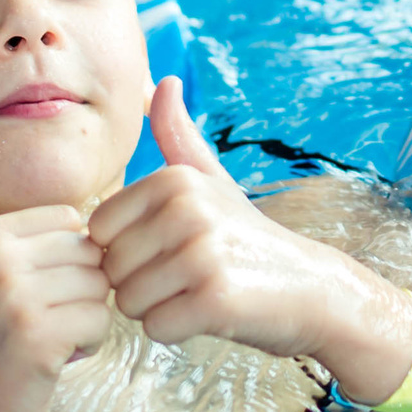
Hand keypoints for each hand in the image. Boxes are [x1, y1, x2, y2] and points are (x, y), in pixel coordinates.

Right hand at [0, 177, 111, 411]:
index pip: (71, 222)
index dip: (67, 261)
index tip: (35, 291)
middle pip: (90, 253)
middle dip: (81, 292)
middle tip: (44, 322)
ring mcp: (14, 297)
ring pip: (100, 287)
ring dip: (86, 320)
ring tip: (49, 339)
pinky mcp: (37, 335)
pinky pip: (100, 321)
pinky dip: (89, 345)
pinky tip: (56, 359)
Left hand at [88, 78, 411, 401]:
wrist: (312, 289)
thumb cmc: (247, 239)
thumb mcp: (213, 180)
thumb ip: (178, 135)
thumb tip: (161, 80)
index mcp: (172, 179)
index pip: (99, 231)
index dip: (126, 251)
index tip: (169, 249)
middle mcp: (186, 209)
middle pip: (110, 269)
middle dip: (141, 284)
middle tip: (188, 276)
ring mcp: (202, 253)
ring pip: (128, 302)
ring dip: (158, 309)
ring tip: (199, 291)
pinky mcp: (215, 299)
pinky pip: (156, 328)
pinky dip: (178, 331)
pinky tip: (211, 314)